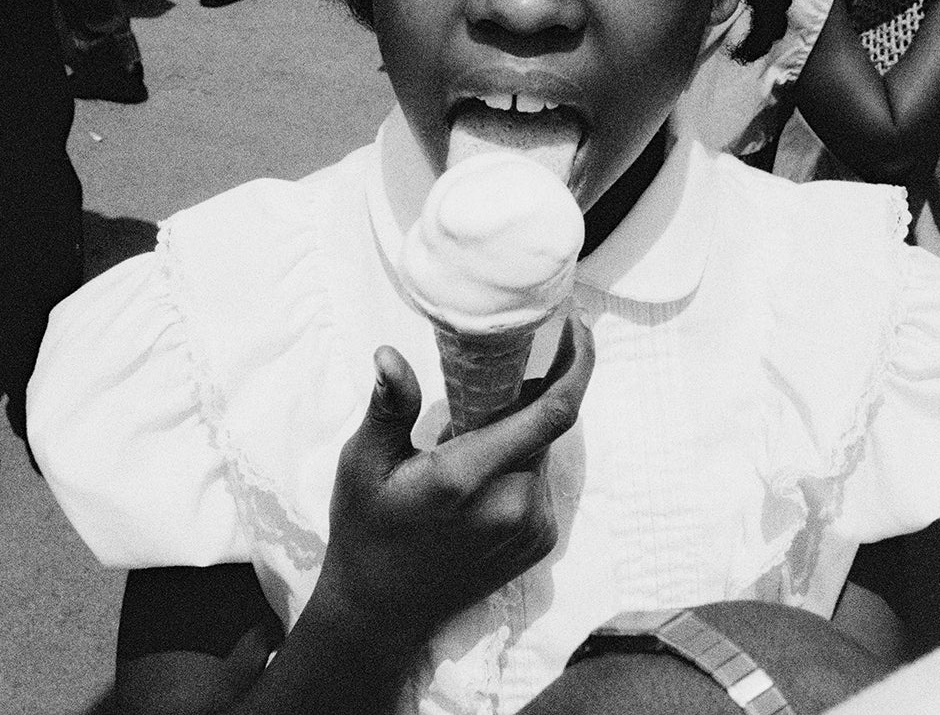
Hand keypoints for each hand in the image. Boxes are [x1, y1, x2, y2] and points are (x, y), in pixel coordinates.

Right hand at [312, 319, 595, 656]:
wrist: (384, 613)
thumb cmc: (367, 529)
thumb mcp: (363, 464)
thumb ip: (390, 408)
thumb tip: (388, 355)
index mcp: (468, 479)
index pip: (551, 413)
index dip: (575, 364)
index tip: (576, 327)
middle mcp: (512, 505)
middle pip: (547, 424)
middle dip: (529, 390)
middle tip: (492, 375)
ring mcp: (532, 529)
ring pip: (543, 451)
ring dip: (520, 429)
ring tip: (467, 436)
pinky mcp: (541, 543)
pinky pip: (541, 481)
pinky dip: (520, 461)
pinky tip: (479, 474)